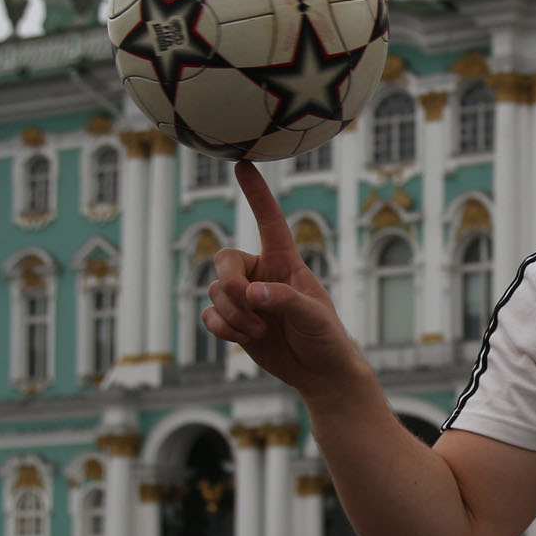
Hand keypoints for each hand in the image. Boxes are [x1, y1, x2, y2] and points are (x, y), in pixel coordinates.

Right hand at [203, 161, 363, 400]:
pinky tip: (245, 338)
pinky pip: (209, 316)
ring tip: (260, 331)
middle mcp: (261, 273)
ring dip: (232, 315)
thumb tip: (251, 293)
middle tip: (251, 305)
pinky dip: (222, 329)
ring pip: (215, 292)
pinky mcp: (233, 321)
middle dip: (231, 285)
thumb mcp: (314, 316)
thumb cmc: (326, 337)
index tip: (242, 163)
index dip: (256, 194)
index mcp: (285, 261)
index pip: (269, 221)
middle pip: (224, 260)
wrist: (320, 373)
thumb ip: (283, 300)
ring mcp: (245, 298)